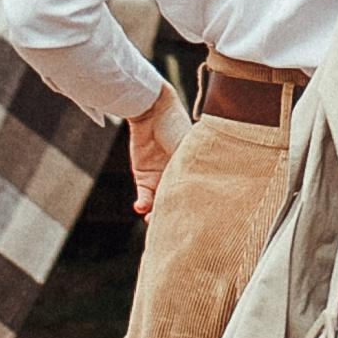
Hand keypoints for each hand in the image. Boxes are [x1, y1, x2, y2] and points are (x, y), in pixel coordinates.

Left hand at [128, 81, 189, 215]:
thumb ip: (191, 173)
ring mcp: (161, 178)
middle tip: (171, 226)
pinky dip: (142, 205)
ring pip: (159, 203)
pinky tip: (140, 208)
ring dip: (155, 214)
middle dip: (173, 215)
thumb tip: (197, 201)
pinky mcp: (143, 176)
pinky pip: (144, 197)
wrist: (151, 110)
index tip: (192, 221)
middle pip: (177, 202)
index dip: (193, 208)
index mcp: (195, 170)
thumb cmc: (175, 128)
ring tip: (152, 220)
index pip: (195, 194)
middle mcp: (179, 176)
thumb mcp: (188, 152)